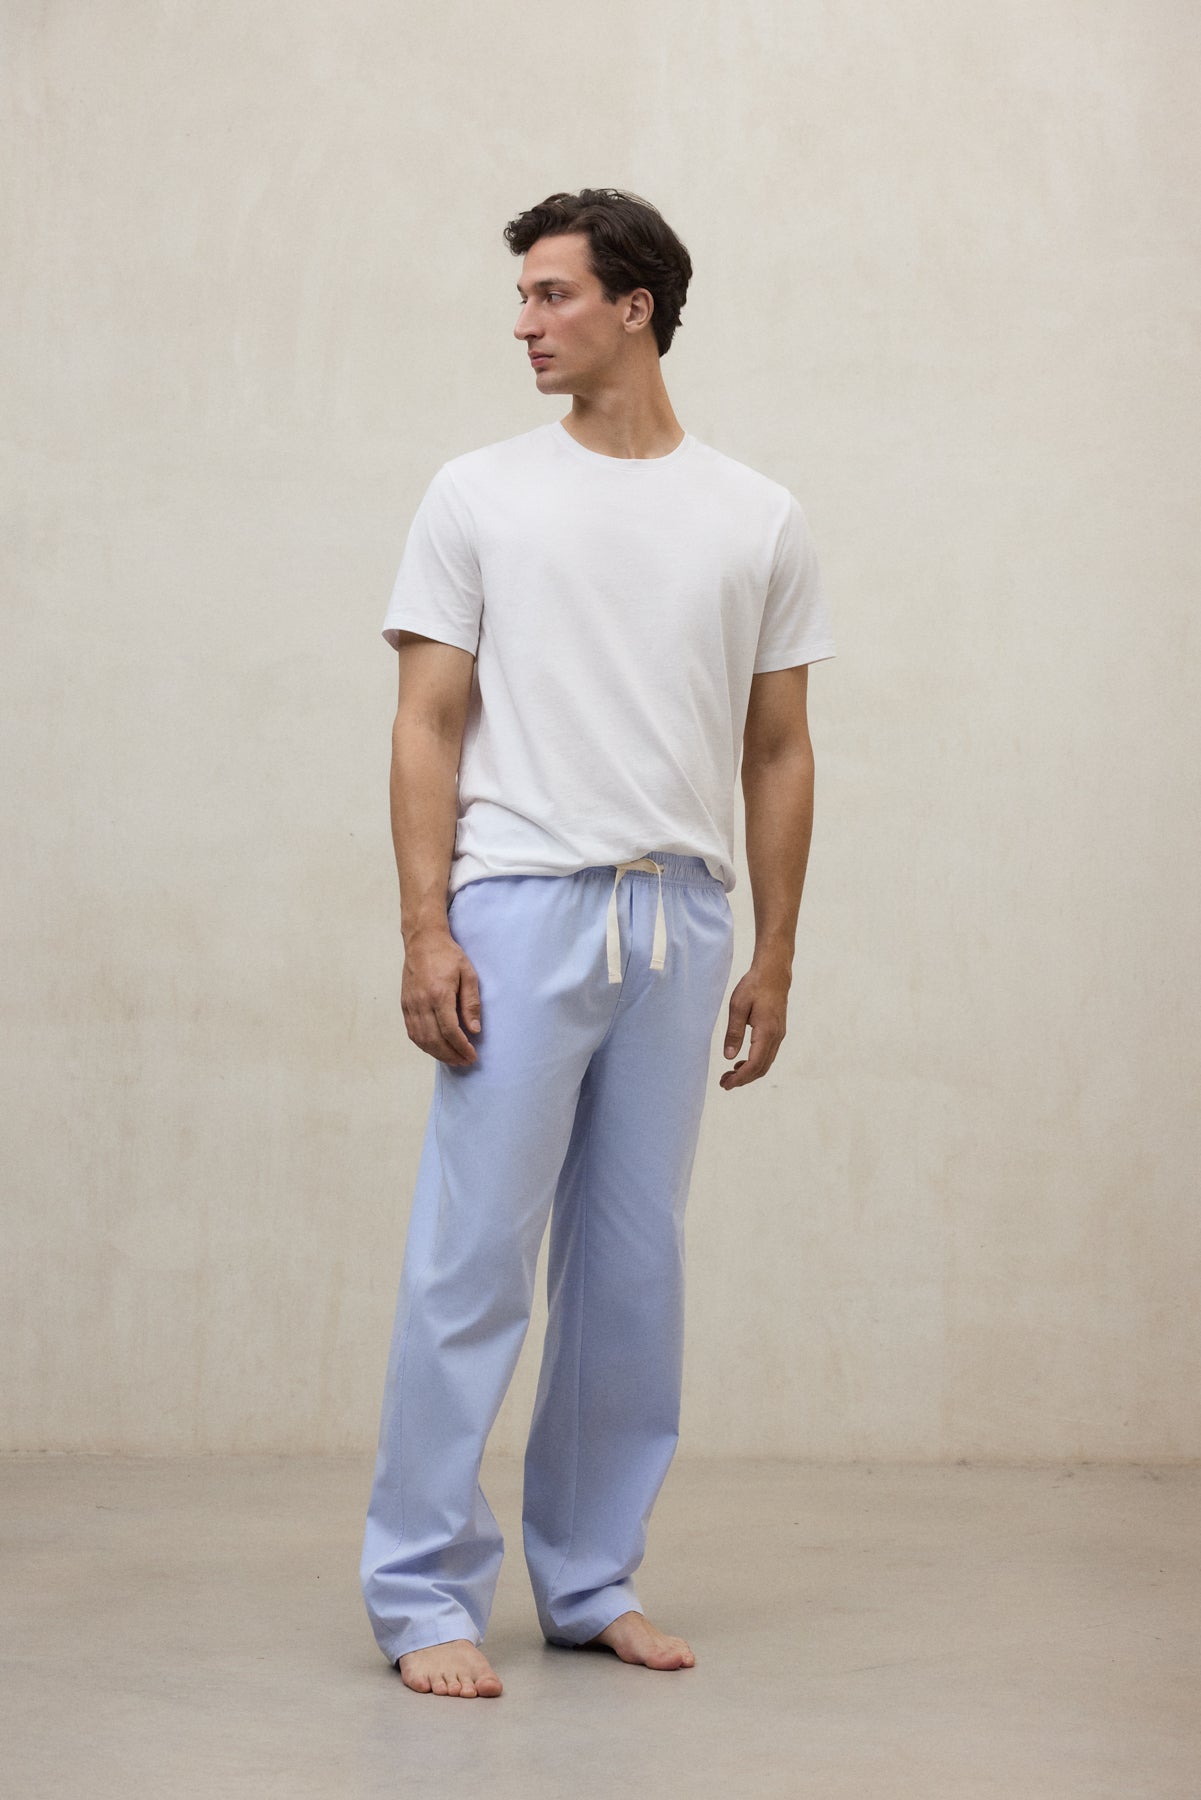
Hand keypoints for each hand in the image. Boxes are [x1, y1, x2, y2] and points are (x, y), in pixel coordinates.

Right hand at [401, 924, 481, 1065]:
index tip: (472, 1055)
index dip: (461, 1047)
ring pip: (421, 1039)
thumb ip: (471, 1003)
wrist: (423, 941)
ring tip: (453, 1059)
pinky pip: (412, 1032)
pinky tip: (436, 1048)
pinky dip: (424, 1045)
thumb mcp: (468, 974)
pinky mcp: (404, 1005)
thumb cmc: (448, 955)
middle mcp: (421, 1002)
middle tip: (465, 1061)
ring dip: (437, 1054)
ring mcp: (410, 1005)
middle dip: (451, 1055)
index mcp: (439, 994)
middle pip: (434, 1040)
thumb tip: (474, 1030)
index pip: (450, 1030)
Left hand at [720, 959, 788, 1088]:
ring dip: (749, 1073)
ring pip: (765, 1063)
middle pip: (761, 1068)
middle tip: (724, 1083)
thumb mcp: (737, 1006)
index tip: (726, 1084)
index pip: (754, 1064)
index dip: (740, 1078)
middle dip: (743, 1079)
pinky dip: (755, 1064)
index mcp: (766, 1032)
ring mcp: (779, 1035)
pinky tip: (741, 1062)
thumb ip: (734, 1032)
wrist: (774, 973)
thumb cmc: (754, 986)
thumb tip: (728, 1056)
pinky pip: (767, 1055)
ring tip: (729, 1075)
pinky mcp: (777, 1032)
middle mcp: (776, 1037)